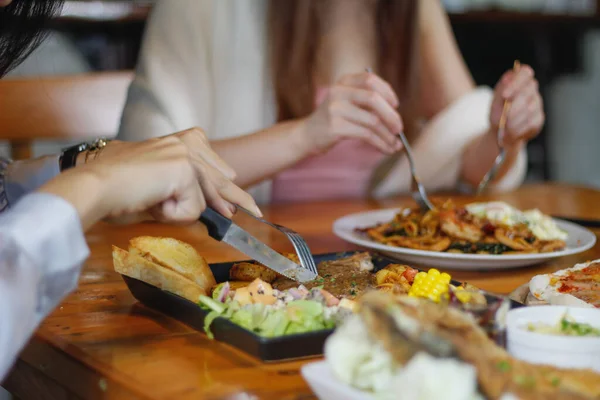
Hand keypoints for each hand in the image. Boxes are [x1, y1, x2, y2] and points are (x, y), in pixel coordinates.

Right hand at [41, 129, 259, 228]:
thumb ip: (178, 189)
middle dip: (237, 199)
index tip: (236, 201)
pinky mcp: (185, 168)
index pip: (210, 165)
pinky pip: (192, 208)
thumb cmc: (115, 189)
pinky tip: (151, 203)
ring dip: (177, 210)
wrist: (95, 185)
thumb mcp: (155, 186)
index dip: (224, 186)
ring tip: (151, 202)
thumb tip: (203, 207)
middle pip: (220, 179)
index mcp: (178, 141)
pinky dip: (171, 214)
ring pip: (202, 199)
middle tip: (258, 213)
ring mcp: (186, 154)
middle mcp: (185, 142)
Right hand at [299, 72, 403, 154]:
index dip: (387, 92)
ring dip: (387, 134)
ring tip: (394, 144)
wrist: (306, 135)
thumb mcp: (347, 103)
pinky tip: (386, 149)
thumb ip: (367, 102)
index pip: (370, 80)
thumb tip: (396, 117)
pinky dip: (380, 143)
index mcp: (343, 82)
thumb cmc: (332, 120)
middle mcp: (338, 92)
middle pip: (373, 99)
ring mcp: (335, 109)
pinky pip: (366, 135)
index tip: (396, 105)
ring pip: (372, 120)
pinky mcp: (335, 127)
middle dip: (391, 115)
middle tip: (399, 128)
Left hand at [490, 64, 544, 147]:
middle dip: (514, 105)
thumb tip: (507, 80)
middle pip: (528, 91)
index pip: (525, 72)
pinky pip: (531, 122)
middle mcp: (531, 89)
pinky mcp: (539, 118)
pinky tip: (511, 131)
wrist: (501, 131)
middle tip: (504, 116)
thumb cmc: (498, 112)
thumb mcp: (495, 101)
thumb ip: (501, 90)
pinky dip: (519, 128)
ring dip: (515, 119)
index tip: (504, 95)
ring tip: (505, 126)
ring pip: (530, 108)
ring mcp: (537, 103)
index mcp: (519, 80)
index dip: (516, 83)